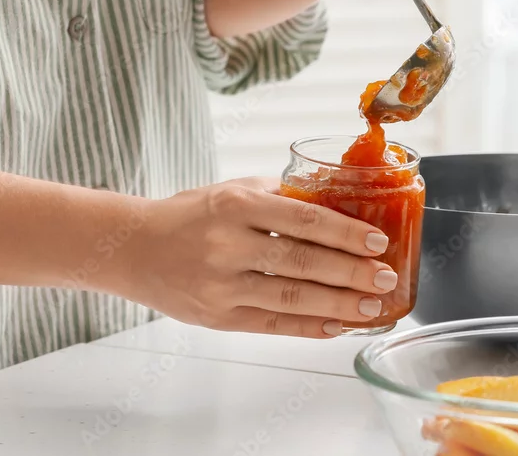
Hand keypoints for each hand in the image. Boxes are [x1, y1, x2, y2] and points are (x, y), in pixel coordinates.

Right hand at [118, 178, 398, 337]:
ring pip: (292, 297)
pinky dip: (308, 326)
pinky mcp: (217, 317)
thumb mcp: (230, 191)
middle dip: (351, 273)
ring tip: (371, 307)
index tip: (377, 241)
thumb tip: (334, 204)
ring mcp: (221, 285)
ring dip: (338, 305)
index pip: (303, 219)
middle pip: (303, 262)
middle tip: (386, 277)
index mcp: (236, 205)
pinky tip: (336, 326)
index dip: (345, 232)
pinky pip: (273, 324)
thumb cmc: (188, 215)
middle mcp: (228, 245)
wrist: (132, 249)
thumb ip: (278, 197)